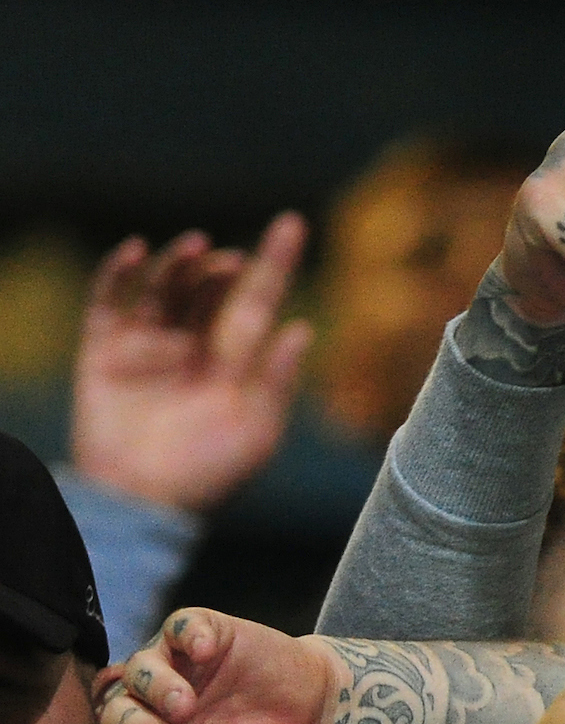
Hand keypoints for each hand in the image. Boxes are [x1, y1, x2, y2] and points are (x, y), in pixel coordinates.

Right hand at [69, 214, 312, 512]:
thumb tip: (301, 329)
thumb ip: (276, 379)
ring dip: (180, 264)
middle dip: (221, 271)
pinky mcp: (104, 348)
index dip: (275, 264)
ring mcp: (148, 344)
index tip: (294, 224)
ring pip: (165, 288)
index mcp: (235, 361)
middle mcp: (193, 346)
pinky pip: (109, 300)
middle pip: (209, 291)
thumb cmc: (209, 473)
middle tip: (233, 261)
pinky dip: (119, 273)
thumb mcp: (256, 430)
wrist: (142, 500)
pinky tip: (136, 250)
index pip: (258, 301)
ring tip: (198, 248)